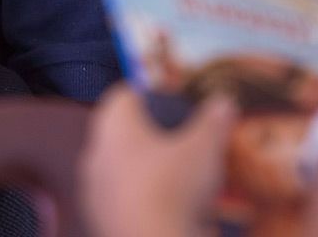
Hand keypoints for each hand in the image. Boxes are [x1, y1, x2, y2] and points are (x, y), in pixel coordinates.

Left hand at [80, 84, 237, 236]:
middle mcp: (96, 156)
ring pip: (121, 170)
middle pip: (122, 134)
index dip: (149, 96)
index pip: (123, 96)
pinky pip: (123, 201)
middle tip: (183, 142)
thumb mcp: (204, 148)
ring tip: (180, 178)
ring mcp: (95, 192)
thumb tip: (222, 102)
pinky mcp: (102, 221)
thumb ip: (213, 121)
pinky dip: (143, 199)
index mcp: (113, 128)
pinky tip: (170, 207)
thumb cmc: (173, 187)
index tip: (172, 102)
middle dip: (152, 136)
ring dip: (145, 170)